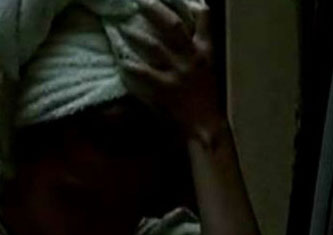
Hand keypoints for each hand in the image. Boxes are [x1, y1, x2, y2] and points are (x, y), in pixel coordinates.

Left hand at [117, 0, 224, 140]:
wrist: (206, 125)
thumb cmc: (207, 98)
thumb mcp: (211, 67)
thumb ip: (203, 46)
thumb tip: (192, 26)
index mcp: (206, 51)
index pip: (204, 19)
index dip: (193, 4)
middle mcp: (192, 57)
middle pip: (172, 26)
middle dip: (155, 11)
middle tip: (140, 2)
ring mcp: (177, 72)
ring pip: (154, 46)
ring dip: (136, 36)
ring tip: (123, 29)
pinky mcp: (164, 89)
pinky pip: (142, 73)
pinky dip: (129, 66)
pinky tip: (120, 61)